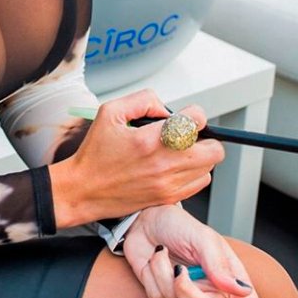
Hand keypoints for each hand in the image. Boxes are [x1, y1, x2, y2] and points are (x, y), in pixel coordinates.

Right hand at [48, 89, 223, 226]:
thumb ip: (142, 100)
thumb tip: (166, 108)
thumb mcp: (110, 112)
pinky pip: (200, 183)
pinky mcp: (168, 198)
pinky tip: (176, 166)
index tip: (184, 116)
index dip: (193, 114)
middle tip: (187, 135)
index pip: (195, 121)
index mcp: (149, 140)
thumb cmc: (95, 153)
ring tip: (179, 151)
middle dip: (202, 136)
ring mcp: (168, 184)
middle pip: (213, 149)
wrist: (84, 189)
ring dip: (199, 155)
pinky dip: (194, 172)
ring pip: (209, 166)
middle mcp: (163, 164)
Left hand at [123, 204, 263, 297]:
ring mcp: (185, 295)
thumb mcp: (201, 237)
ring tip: (161, 252)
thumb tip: (241, 290)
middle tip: (179, 268)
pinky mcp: (163, 296)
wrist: (146, 219)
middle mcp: (209, 289)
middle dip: (186, 291)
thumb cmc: (178, 225)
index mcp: (228, 274)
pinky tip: (153, 260)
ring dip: (162, 273)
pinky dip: (150, 275)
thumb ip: (218, 263)